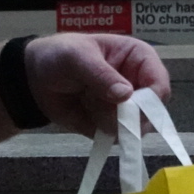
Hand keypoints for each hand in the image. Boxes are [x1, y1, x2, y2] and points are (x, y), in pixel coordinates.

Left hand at [23, 33, 170, 137]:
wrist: (34, 78)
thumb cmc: (60, 56)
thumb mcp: (78, 58)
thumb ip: (101, 75)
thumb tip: (126, 95)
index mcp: (139, 59)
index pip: (159, 83)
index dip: (150, 99)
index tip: (129, 108)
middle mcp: (139, 84)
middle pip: (152, 111)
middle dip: (127, 116)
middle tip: (101, 108)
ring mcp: (127, 107)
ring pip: (134, 128)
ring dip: (109, 122)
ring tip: (86, 103)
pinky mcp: (113, 124)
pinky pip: (116, 137)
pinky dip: (100, 131)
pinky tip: (84, 114)